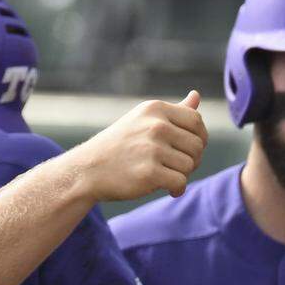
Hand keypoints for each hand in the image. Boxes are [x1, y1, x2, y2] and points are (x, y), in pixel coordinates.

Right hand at [71, 90, 206, 200]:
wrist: (87, 170)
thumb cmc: (118, 146)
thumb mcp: (142, 121)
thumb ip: (173, 111)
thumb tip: (196, 95)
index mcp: (154, 109)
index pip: (195, 121)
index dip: (198, 138)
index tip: (186, 150)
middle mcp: (155, 125)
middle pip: (197, 145)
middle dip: (191, 159)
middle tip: (174, 167)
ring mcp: (151, 149)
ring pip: (190, 165)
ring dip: (181, 175)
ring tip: (164, 176)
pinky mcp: (149, 173)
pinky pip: (180, 182)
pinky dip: (176, 189)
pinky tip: (167, 190)